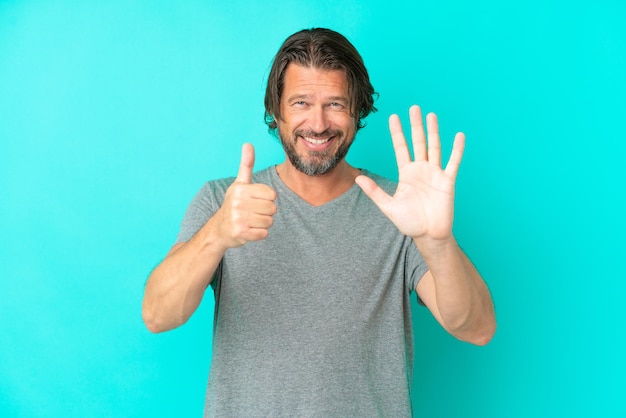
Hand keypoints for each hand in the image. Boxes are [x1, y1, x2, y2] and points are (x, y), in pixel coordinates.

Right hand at [215, 143, 276, 248]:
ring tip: (251, 221)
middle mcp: (238, 203)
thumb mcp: (240, 183)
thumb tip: (248, 143)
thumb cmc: (234, 204)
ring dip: (264, 223)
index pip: (272, 195)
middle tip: (254, 212)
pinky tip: (249, 230)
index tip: (256, 200)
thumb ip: (246, 164)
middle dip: (267, 212)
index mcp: (241, 189)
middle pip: (272, 209)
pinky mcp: (241, 233)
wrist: (219, 229)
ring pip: (269, 222)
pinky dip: (259, 234)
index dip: (268, 199)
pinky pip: (264, 234)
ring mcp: (238, 219)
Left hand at [355, 105, 464, 241]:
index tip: (393, 117)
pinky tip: (458, 135)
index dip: (397, 132)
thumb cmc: (410, 223)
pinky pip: (453, 162)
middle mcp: (421, 170)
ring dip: (433, 131)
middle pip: (418, 142)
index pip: (401, 148)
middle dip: (415, 125)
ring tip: (431, 115)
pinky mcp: (447, 181)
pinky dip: (457, 149)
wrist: (429, 235)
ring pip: (434, 147)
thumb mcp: (388, 206)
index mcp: (406, 173)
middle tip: (414, 107)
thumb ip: (375, 192)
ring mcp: (435, 174)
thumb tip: (358, 179)